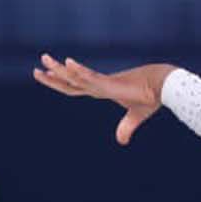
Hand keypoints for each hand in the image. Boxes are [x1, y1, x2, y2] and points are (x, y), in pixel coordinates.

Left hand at [32, 54, 167, 145]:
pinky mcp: (111, 84)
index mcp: (100, 91)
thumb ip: (126, 127)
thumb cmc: (151, 97)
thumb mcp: (136, 116)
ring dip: (60, 69)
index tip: (44, 74)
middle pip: (69, 81)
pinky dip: (80, 71)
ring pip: (76, 77)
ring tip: (45, 58)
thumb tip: (121, 142)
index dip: (58, 83)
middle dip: (53, 75)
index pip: (73, 87)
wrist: (163, 87)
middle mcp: (98, 85)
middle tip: (36, 69)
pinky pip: (92, 78)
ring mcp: (103, 84)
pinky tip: (69, 64)